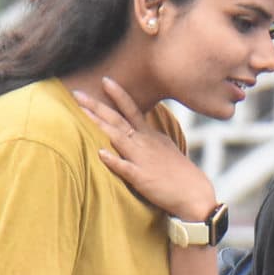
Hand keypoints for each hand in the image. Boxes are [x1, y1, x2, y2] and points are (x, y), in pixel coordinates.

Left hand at [73, 77, 216, 218]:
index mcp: (150, 135)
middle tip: (77, 92)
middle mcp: (145, 143)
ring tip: (82, 113)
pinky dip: (113, 160)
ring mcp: (143, 159)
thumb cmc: (179, 173)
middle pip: (118, 120)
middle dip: (97, 105)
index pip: (131, 110)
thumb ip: (149, 138)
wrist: (195, 194)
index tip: (105, 79)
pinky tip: (100, 154)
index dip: (118, 94)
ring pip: (118, 138)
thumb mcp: (165, 147)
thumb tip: (137, 130)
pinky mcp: (142, 178)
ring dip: (100, 125)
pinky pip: (125, 168)